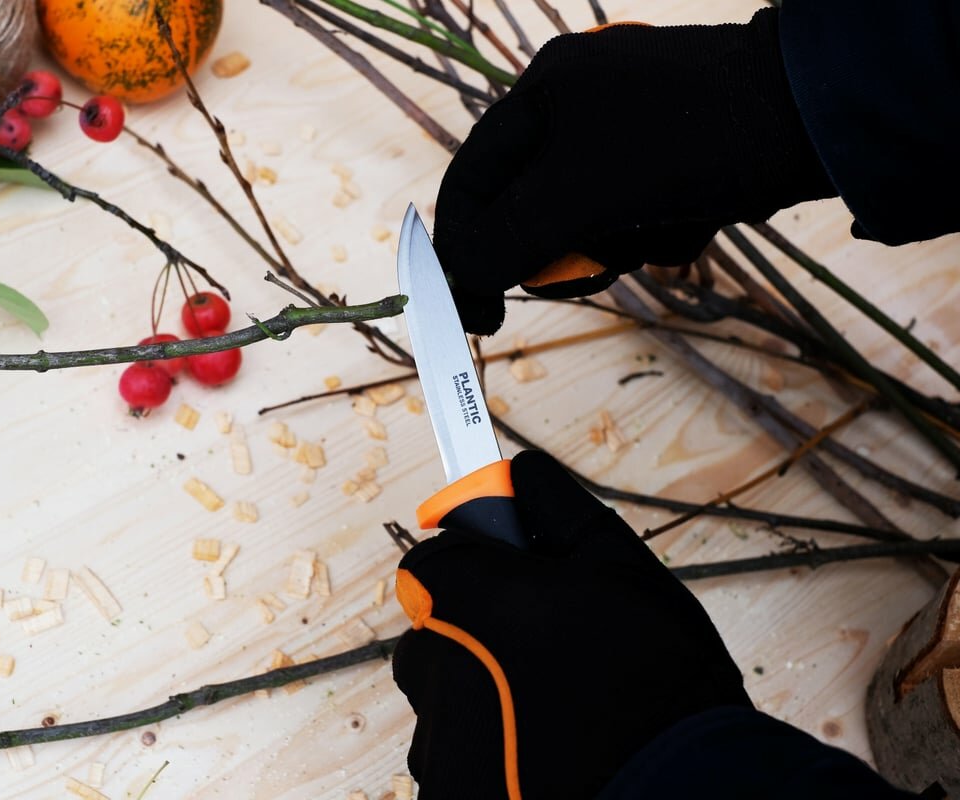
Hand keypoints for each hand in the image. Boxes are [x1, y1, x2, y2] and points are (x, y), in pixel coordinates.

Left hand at [392, 450, 751, 798]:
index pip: (430, 566)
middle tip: (552, 652)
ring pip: (448, 701)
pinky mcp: (448, 794)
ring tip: (562, 710)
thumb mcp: (619, 562)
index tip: (510, 576)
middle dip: (480, 635)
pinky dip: (490, 751)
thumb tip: (519, 472)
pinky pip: (457, 757)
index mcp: (466, 600)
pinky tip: (552, 750)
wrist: (684, 787)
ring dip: (485, 696)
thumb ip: (556, 505)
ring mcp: (436, 741)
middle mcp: (435, 670)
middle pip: (436, 636)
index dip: (473, 567)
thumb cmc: (657, 673)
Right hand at [433, 8, 837, 333]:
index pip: (470, 184)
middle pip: (527, 209)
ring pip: (583, 221)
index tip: (475, 312)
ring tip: (658, 235)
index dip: (462, 251)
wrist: (816, 118)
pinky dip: (658, 235)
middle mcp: (575, 106)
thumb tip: (457, 279)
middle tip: (593, 269)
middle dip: (561, 249)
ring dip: (616, 247)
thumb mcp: (578, 196)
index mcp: (539, 94)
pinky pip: (635, 215)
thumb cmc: (687, 143)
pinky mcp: (673, 156)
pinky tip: (696, 224)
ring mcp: (627, 129)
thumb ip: (505, 241)